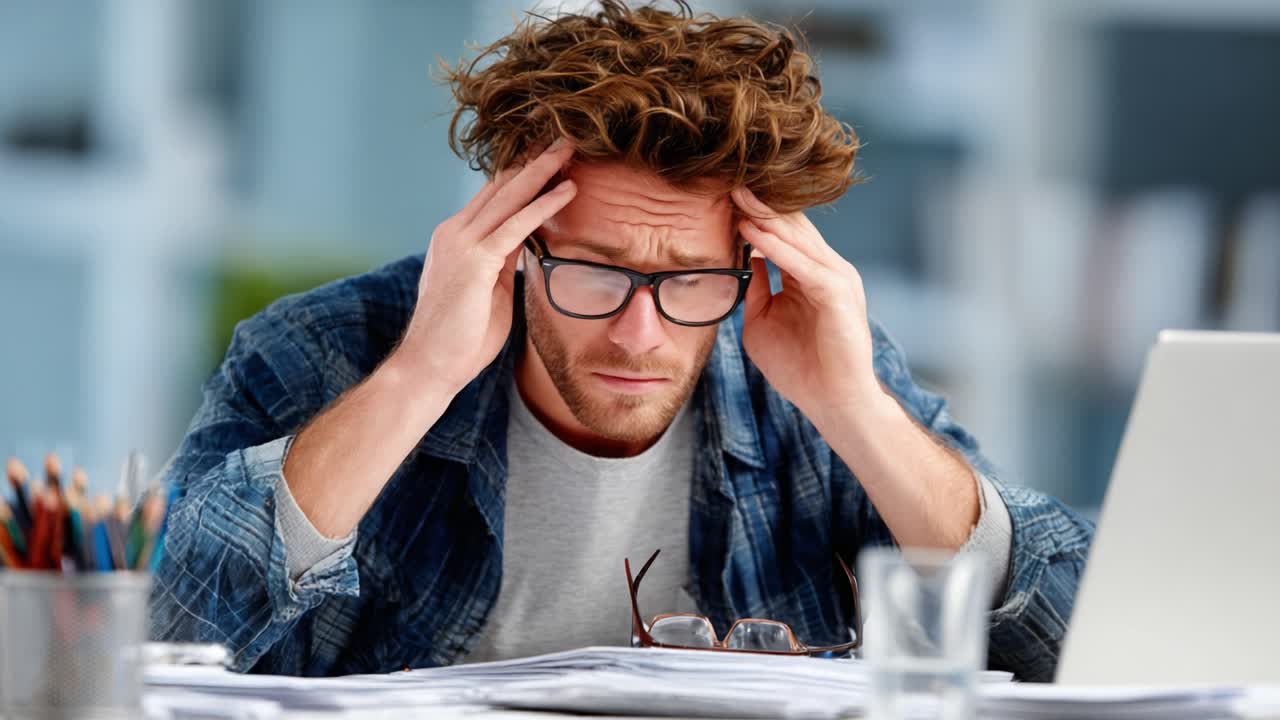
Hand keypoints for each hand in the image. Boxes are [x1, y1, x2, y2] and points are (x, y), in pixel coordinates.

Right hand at [396, 139, 576, 394]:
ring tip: (571, 147)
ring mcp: (462, 244)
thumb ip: (504, 261)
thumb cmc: (461, 337)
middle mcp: (455, 231)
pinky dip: (544, 205)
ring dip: (543, 169)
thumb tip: (526, 244)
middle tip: (565, 134)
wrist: (429, 366)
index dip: (523, 172)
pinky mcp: (474, 261)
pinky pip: (516, 225)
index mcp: (456, 237)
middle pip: (501, 184)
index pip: (494, 194)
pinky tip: (567, 189)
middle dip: (534, 158)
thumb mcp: (490, 289)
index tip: (550, 153)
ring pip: (509, 195)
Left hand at [732, 187, 883, 428]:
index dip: (752, 212)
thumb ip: (753, 290)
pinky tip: (750, 230)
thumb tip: (737, 263)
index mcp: (810, 273)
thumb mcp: (762, 321)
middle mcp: (827, 268)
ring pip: (796, 236)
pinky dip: (774, 246)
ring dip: (764, 214)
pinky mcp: (836, 294)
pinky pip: (801, 263)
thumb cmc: (801, 368)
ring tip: (734, 192)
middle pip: (790, 224)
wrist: (834, 404)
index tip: (719, 193)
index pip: (781, 232)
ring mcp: (836, 278)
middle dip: (757, 202)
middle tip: (725, 176)